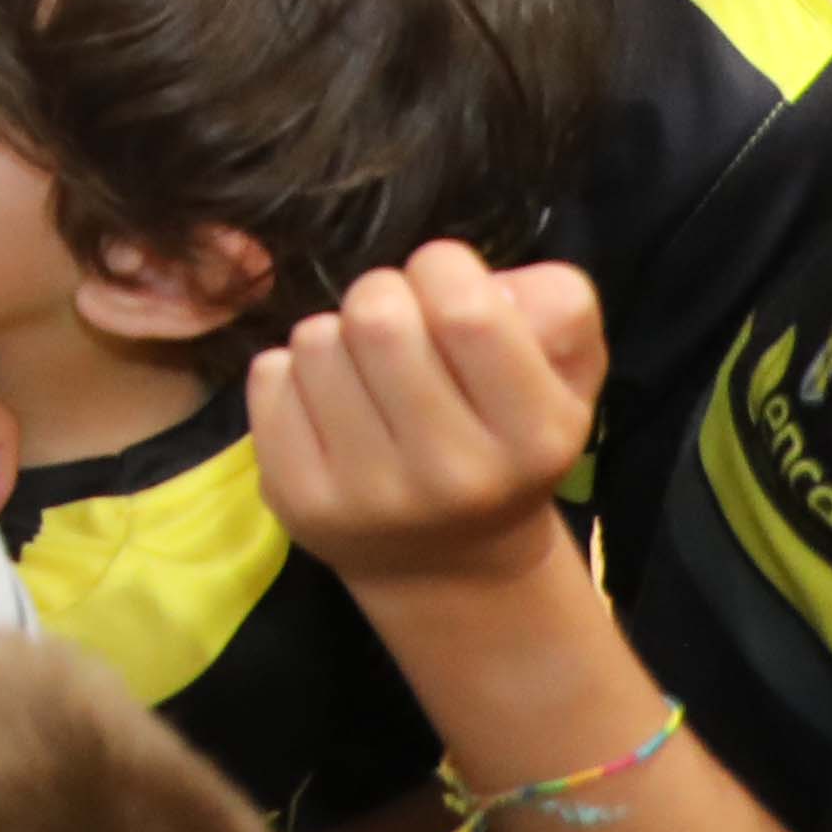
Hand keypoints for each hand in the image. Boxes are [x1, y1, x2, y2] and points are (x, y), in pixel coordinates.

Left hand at [254, 245, 609, 595]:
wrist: (448, 563)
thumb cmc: (503, 441)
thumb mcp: (563, 379)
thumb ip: (560, 311)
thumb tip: (504, 283)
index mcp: (535, 436)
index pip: (466, 312)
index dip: (443, 268)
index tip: (445, 285)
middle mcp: (456, 474)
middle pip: (377, 318)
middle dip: (381, 293)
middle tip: (398, 319)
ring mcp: (371, 493)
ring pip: (316, 339)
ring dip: (335, 334)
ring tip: (366, 371)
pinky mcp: (299, 498)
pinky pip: (268, 376)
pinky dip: (292, 371)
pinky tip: (330, 406)